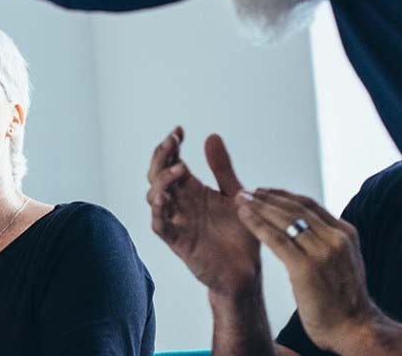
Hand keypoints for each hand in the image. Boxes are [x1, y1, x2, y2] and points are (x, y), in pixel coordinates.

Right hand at [147, 127, 260, 295]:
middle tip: (172, 140)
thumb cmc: (239, 235)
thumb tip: (211, 135)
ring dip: (162, 181)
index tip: (179, 130)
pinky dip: (158, 210)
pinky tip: (165, 197)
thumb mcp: (234, 194)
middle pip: (157, 174)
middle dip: (162, 156)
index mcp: (191, 190)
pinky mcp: (178, 241)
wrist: (247, 271)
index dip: (171, 146)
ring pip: (154, 196)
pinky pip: (159, 224)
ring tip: (180, 169)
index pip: (172, 162)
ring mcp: (177, 221)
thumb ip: (222, 168)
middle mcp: (180, 203)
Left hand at [238, 188, 401, 354]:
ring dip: (258, 207)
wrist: (353, 327)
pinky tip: (243, 217)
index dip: (283, 195)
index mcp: (346, 233)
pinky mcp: (306, 267)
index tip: (263, 191)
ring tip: (240, 199)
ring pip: (284, 220)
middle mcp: (336, 238)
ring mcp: (322, 252)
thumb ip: (329, 243)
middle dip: (267, 197)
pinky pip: (277, 239)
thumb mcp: (343, 262)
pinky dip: (258, 225)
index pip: (309, 205)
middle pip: (295, 208)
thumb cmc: (344, 300)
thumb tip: (309, 231)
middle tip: (244, 192)